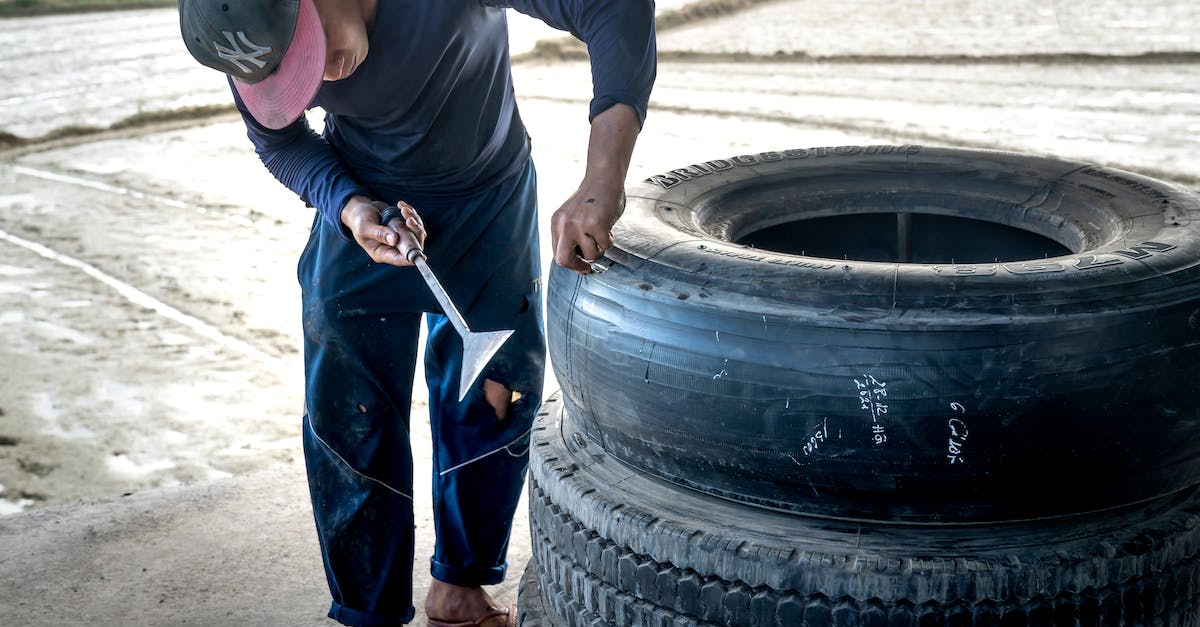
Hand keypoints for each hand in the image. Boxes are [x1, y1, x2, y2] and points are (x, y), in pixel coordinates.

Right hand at [340, 196, 426, 266]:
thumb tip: (394, 240)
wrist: (360, 209)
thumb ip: (379, 233)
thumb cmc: (359, 220)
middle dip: (415, 231)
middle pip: (413, 245)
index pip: (399, 259)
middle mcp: (393, 247)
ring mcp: (399, 237)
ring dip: (414, 219)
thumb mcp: (364, 227)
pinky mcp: (403, 227)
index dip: (411, 258)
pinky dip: (411, 213)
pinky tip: (401, 205)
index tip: (422, 255)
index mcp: (382, 252)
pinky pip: (414, 223)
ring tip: (403, 208)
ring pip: (416, 233)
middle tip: (409, 219)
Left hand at [551, 103, 640, 274]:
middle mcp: (564, 224)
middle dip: (578, 266)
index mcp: (557, 222)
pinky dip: (610, 239)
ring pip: (590, 254)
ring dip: (600, 248)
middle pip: (563, 260)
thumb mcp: (574, 216)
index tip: (582, 266)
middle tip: (588, 266)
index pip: (557, 253)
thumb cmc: (594, 197)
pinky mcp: (596, 224)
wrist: (604, 177)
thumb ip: (572, 234)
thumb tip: (579, 259)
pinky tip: (609, 226)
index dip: (571, 263)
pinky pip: (605, 245)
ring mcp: (579, 225)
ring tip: (603, 234)